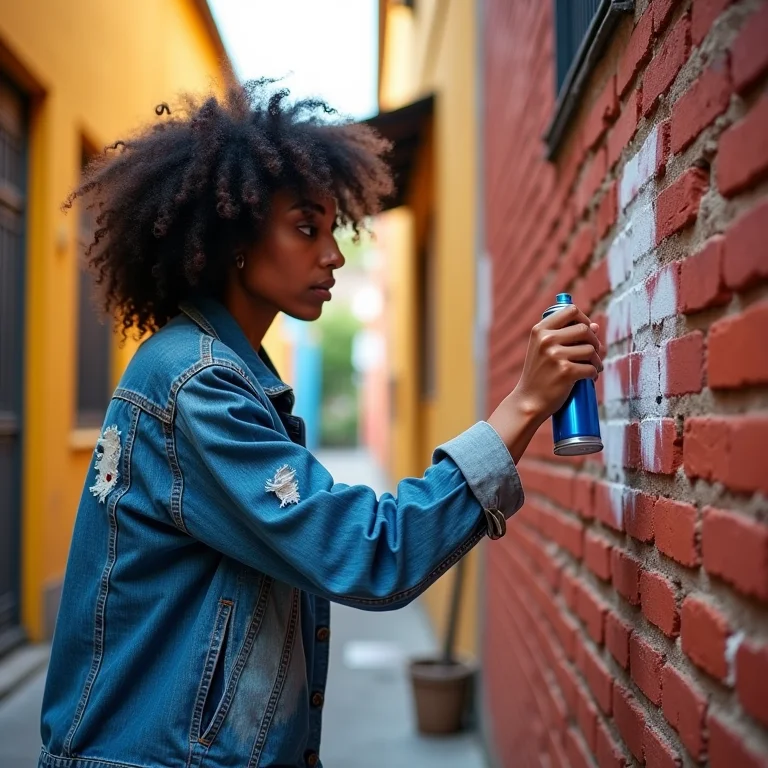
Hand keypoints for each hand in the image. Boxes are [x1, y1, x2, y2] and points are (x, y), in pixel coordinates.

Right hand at [488, 304, 604, 461]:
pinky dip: (594, 374)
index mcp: (539, 330)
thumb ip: (566, 336)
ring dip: (596, 360)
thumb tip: (596, 326)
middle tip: (593, 354)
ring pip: (591, 350)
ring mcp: (555, 356)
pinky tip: (589, 378)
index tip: (586, 331)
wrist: (528, 401)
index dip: (584, 319)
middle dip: (594, 342)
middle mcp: (546, 340)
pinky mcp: (566, 372)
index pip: (571, 311)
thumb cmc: (539, 375)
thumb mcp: (544, 350)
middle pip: (585, 329)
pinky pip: (591, 368)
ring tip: (592, 368)